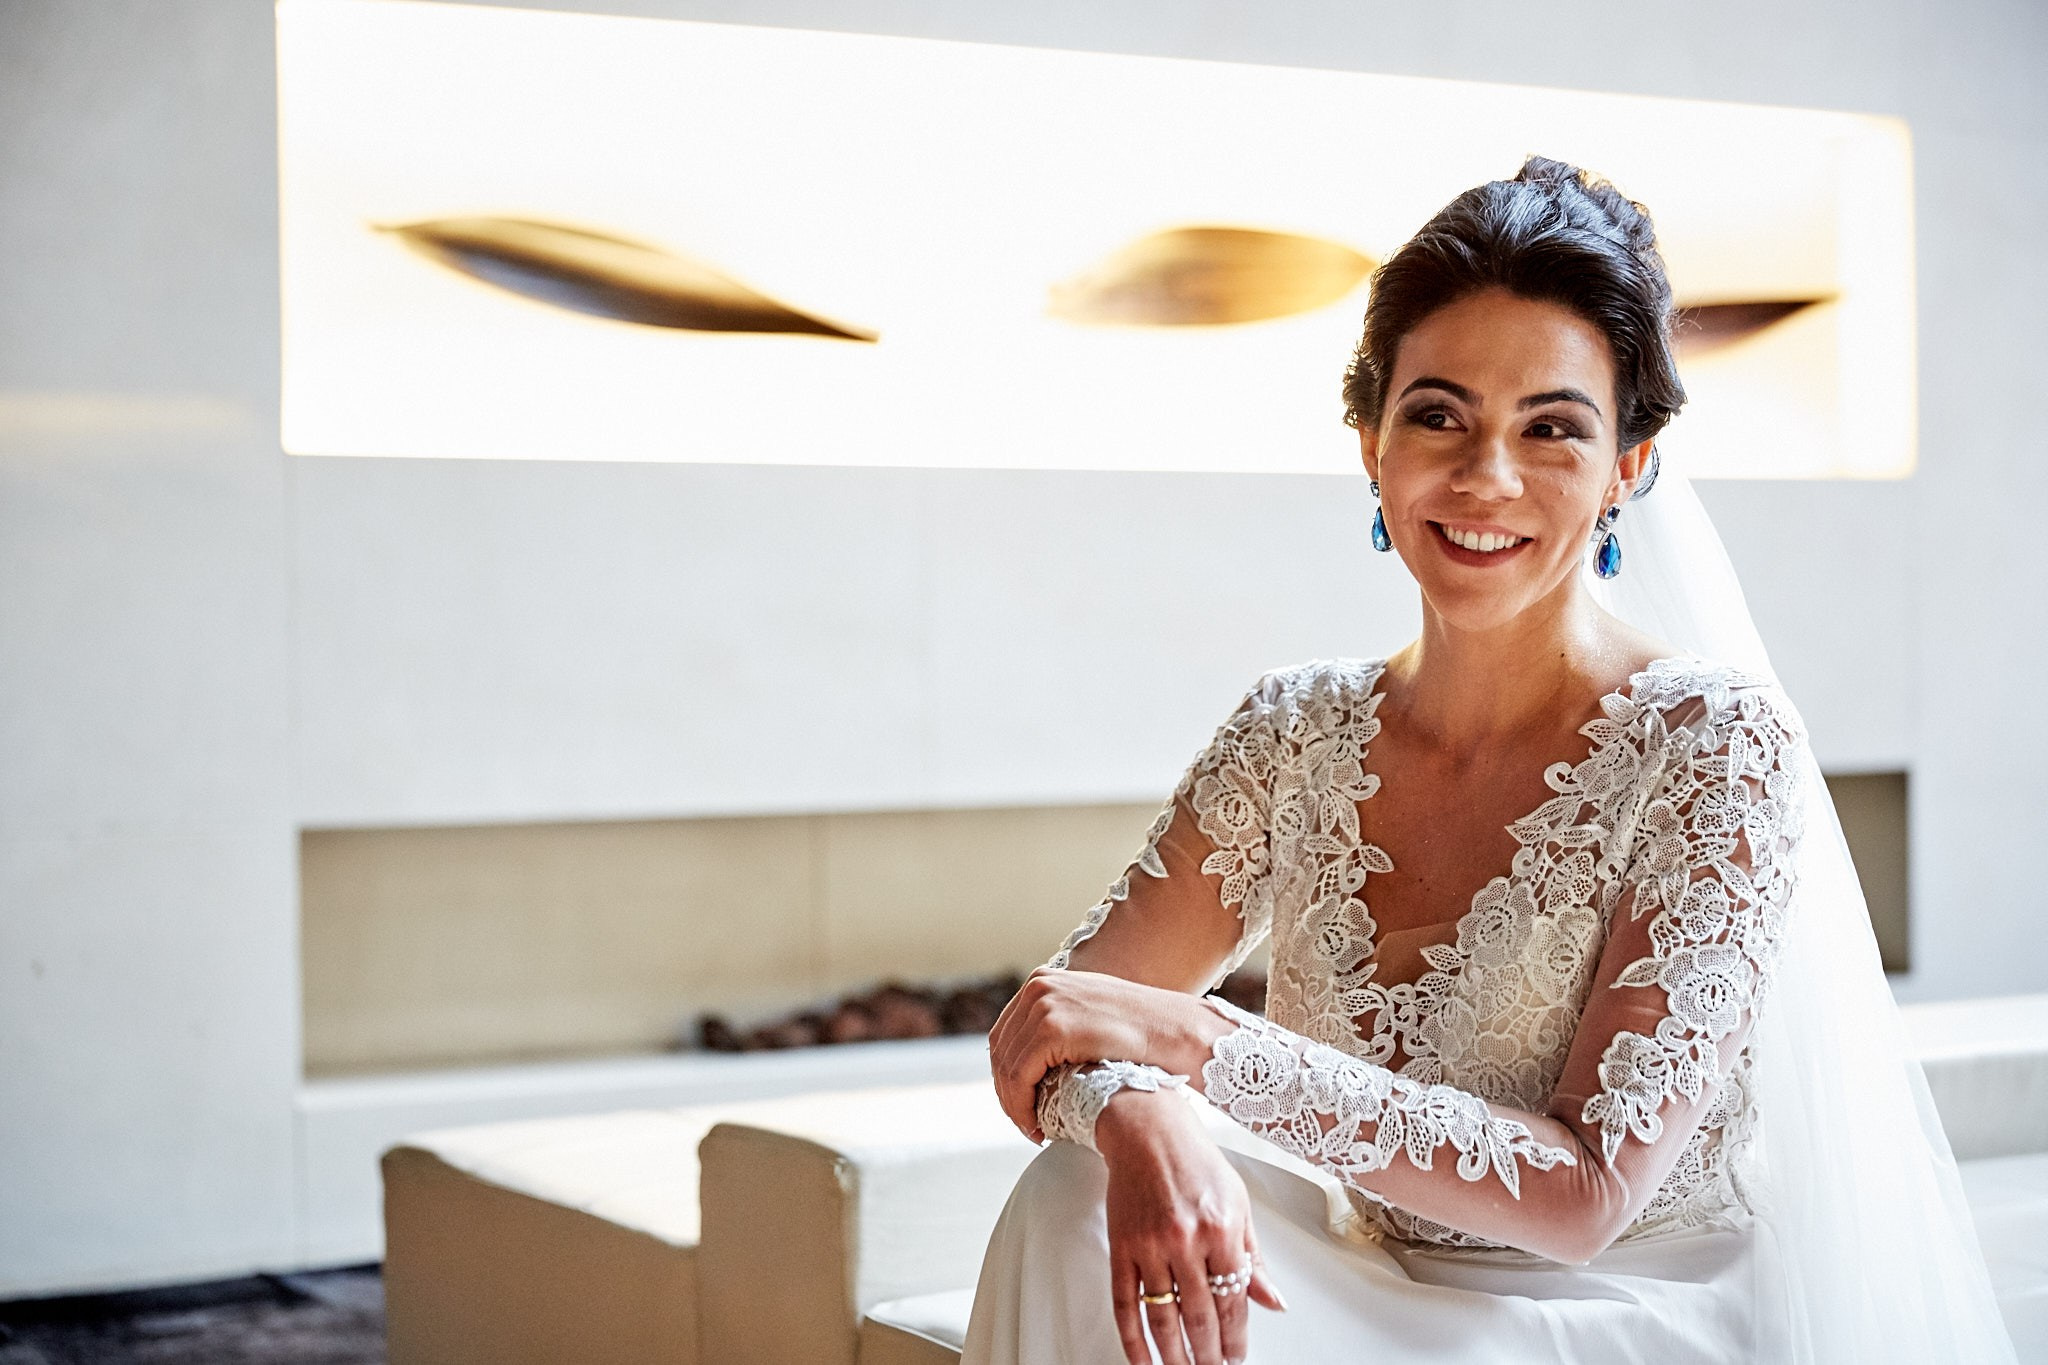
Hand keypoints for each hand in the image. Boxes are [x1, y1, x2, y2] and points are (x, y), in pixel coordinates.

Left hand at [987, 967, 1208, 1141]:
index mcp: (1042, 980)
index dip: (1006, 1074)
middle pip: (1000, 1050)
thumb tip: (1038, 1054)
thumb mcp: (1090, 1013)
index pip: (1005, 1034)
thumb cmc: (1140, 1031)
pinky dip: (1022, 1107)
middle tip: (1024, 1123)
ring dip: (1014, 1106)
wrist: (1172, 1030)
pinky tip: (1037, 1127)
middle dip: (1007, 1092)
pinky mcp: (1052, 1029)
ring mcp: (1043, 1004)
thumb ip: (1061, 1020)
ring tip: (1032, 1130)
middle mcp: (1037, 986)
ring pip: (1007, 1067)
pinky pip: (1020, 1077)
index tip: (1020, 1105)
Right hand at [1096, 1090, 1287, 1364]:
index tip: (1236, 1358)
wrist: (1148, 1131)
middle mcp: (1186, 1239)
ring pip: (1163, 1317)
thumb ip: (1254, 1258)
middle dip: (1208, 1354)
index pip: (1232, 1301)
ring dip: (1174, 1355)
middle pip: (1199, 1316)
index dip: (1235, 1338)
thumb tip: (1273, 1302)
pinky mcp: (1120, 1247)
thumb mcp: (1239, 1204)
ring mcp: (1150, 1245)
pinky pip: (1125, 1304)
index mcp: (1221, 1229)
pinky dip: (1133, 1338)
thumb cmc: (1196, 1162)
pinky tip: (1142, 1358)